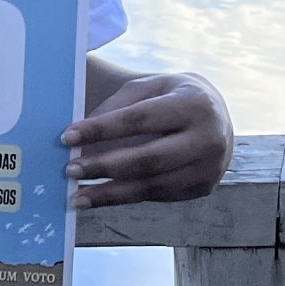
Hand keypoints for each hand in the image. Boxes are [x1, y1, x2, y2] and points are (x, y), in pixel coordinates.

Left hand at [61, 72, 232, 209]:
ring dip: (109, 193)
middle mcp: (208, 138)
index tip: (68, 137)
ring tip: (77, 195)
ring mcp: (209, 168)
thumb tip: (79, 136)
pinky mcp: (202, 189)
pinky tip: (98, 197)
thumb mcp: (149, 87)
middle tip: (69, 169)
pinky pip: (156, 196)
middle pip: (148, 158)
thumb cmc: (172, 97)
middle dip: (104, 166)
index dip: (102, 129)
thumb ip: (117, 106)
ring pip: (151, 185)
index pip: (140, 119)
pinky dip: (124, 198)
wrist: (217, 118)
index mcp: (194, 104)